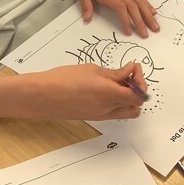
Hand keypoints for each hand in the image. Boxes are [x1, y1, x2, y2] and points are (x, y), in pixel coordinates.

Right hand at [27, 61, 147, 120]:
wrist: (43, 95)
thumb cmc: (63, 79)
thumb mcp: (92, 70)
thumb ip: (114, 73)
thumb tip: (129, 71)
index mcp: (109, 94)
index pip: (138, 94)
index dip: (140, 80)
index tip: (132, 67)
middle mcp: (108, 109)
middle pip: (136, 106)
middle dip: (138, 90)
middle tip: (129, 76)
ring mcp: (101, 116)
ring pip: (127, 111)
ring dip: (128, 99)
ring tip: (118, 83)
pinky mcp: (94, 117)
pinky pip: (114, 113)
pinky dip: (117, 102)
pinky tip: (107, 89)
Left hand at [73, 0, 158, 36]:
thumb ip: (85, 3)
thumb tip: (87, 19)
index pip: (120, 9)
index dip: (127, 21)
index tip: (130, 32)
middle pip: (133, 7)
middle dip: (141, 22)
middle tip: (147, 34)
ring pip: (139, 0)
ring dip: (147, 14)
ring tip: (155, 25)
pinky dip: (146, 2)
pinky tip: (152, 10)